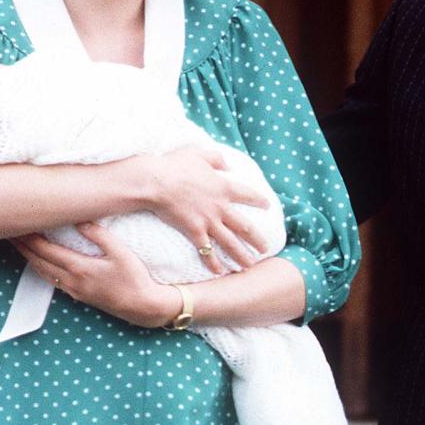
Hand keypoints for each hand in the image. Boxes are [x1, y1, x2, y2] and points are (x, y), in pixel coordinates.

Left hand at [11, 223, 181, 327]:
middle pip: (38, 261)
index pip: (45, 249)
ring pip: (43, 272)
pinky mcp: (79, 295)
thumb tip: (80, 219)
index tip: (16, 224)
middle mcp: (71, 280)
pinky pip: (52, 280)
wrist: (144, 307)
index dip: (28, 237)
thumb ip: (99, 235)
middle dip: (21, 246)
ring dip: (28, 258)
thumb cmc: (136, 278)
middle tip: (7, 231)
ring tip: (18, 245)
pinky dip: (41, 268)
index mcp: (79, 268)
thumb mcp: (121, 252)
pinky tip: (39, 262)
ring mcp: (74, 290)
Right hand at [134, 147, 270, 274]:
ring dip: (242, 255)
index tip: (268, 206)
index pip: (248, 195)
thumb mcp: (198, 153)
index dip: (259, 200)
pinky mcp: (195, 231)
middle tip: (266, 249)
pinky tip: (220, 271)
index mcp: (223, 187)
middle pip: (245, 227)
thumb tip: (227, 164)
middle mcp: (220, 207)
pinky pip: (207, 250)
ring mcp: (209, 221)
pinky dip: (213, 262)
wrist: (156, 181)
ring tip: (250, 265)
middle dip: (257, 240)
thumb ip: (215, 158)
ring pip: (230, 243)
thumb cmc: (173, 165)